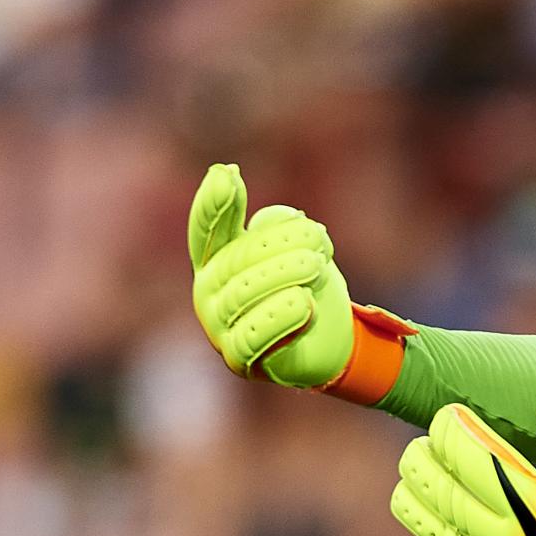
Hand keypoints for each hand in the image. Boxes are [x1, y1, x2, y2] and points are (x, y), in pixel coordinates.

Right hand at [188, 163, 409, 401]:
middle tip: (318, 237)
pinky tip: (305, 303)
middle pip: (234, 261)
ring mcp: (220, 328)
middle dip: (277, 244)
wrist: (330, 338)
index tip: (227, 174)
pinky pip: (253, 338)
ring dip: (284, 274)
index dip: (213, 203)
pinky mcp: (240, 360)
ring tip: (317, 265)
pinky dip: (280, 318)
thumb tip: (273, 219)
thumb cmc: (305, 284)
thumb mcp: (297, 246)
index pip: (206, 229)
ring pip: (243, 295)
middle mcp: (209, 293)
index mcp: (216, 259)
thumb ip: (279, 227)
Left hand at [390, 388, 535, 535]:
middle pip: (438, 488)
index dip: (450, 429)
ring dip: (415, 488)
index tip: (450, 413)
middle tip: (428, 437)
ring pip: (425, 522)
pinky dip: (426, 524)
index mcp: (532, 510)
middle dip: (424, 455)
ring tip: (422, 465)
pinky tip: (435, 505)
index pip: (468, 458)